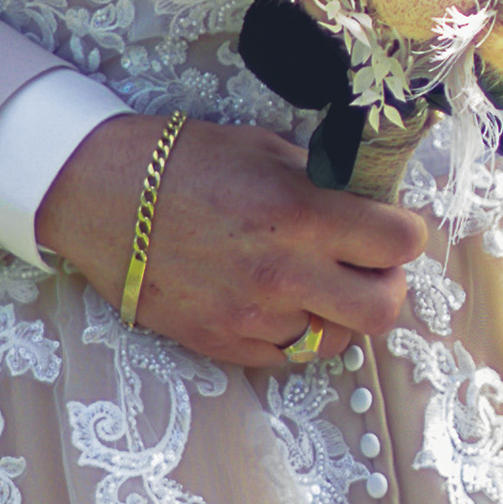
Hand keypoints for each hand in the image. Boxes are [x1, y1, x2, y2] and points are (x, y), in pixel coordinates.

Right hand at [40, 111, 427, 369]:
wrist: (99, 196)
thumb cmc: (182, 161)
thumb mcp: (263, 149)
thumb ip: (323, 184)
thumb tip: (368, 203)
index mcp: (300, 214)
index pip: (401, 242)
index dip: (403, 232)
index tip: (389, 226)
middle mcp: (284, 273)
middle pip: (384, 309)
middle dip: (385, 284)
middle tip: (366, 266)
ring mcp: (253, 316)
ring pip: (340, 340)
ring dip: (340, 313)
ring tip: (315, 283)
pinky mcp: (223, 345)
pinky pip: (288, 354)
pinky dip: (294, 331)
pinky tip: (275, 300)